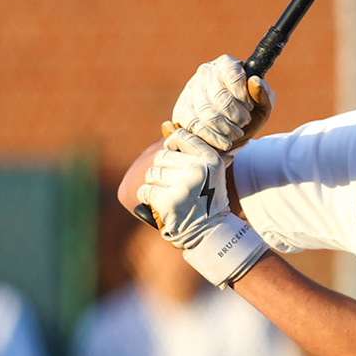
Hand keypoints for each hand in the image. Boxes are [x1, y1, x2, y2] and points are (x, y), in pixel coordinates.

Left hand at [135, 127, 268, 286]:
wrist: (209, 230)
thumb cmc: (205, 197)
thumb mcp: (210, 170)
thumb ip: (193, 149)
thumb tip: (166, 125)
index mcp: (210, 158)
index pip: (180, 137)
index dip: (172, 146)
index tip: (177, 161)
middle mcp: (198, 169)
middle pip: (161, 157)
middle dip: (163, 171)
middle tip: (175, 185)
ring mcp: (183, 185)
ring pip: (152, 174)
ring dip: (155, 185)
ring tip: (169, 195)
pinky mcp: (169, 202)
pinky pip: (145, 191)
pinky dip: (148, 198)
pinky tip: (159, 204)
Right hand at [172, 55, 272, 152]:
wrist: (233, 129)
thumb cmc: (249, 112)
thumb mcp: (263, 105)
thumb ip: (264, 94)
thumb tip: (254, 81)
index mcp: (226, 64)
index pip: (234, 77)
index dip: (245, 97)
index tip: (250, 107)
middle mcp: (205, 72)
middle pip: (220, 97)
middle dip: (236, 117)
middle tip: (243, 124)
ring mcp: (190, 90)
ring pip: (206, 113)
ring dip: (225, 129)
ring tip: (235, 134)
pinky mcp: (181, 109)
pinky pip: (193, 125)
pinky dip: (210, 138)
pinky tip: (222, 142)